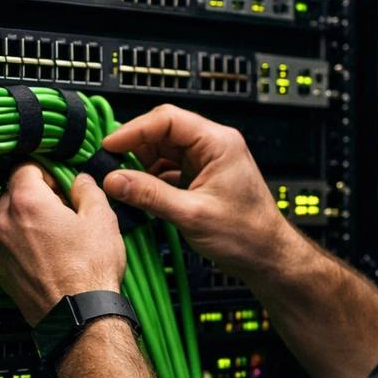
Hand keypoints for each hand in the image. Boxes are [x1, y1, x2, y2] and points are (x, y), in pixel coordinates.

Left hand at [0, 163, 125, 324]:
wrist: (79, 317)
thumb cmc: (89, 271)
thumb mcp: (102, 218)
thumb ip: (87, 189)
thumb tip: (80, 181)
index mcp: (26, 202)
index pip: (25, 167)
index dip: (46, 172)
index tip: (60, 184)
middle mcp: (4, 223)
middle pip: (14, 193)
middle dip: (37, 196)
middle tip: (63, 211)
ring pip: (10, 221)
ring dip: (29, 222)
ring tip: (57, 237)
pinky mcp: (1, 271)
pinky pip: (8, 246)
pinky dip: (23, 245)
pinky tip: (48, 257)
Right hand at [100, 105, 297, 277]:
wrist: (267, 257)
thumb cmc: (248, 234)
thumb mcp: (192, 214)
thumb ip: (150, 196)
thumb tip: (115, 180)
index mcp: (218, 143)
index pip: (167, 120)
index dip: (134, 130)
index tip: (110, 145)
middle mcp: (212, 147)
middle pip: (162, 133)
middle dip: (134, 149)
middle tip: (110, 166)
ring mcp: (206, 163)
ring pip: (162, 152)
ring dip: (140, 166)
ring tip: (122, 183)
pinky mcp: (200, 179)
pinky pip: (168, 170)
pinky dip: (150, 180)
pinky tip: (138, 194)